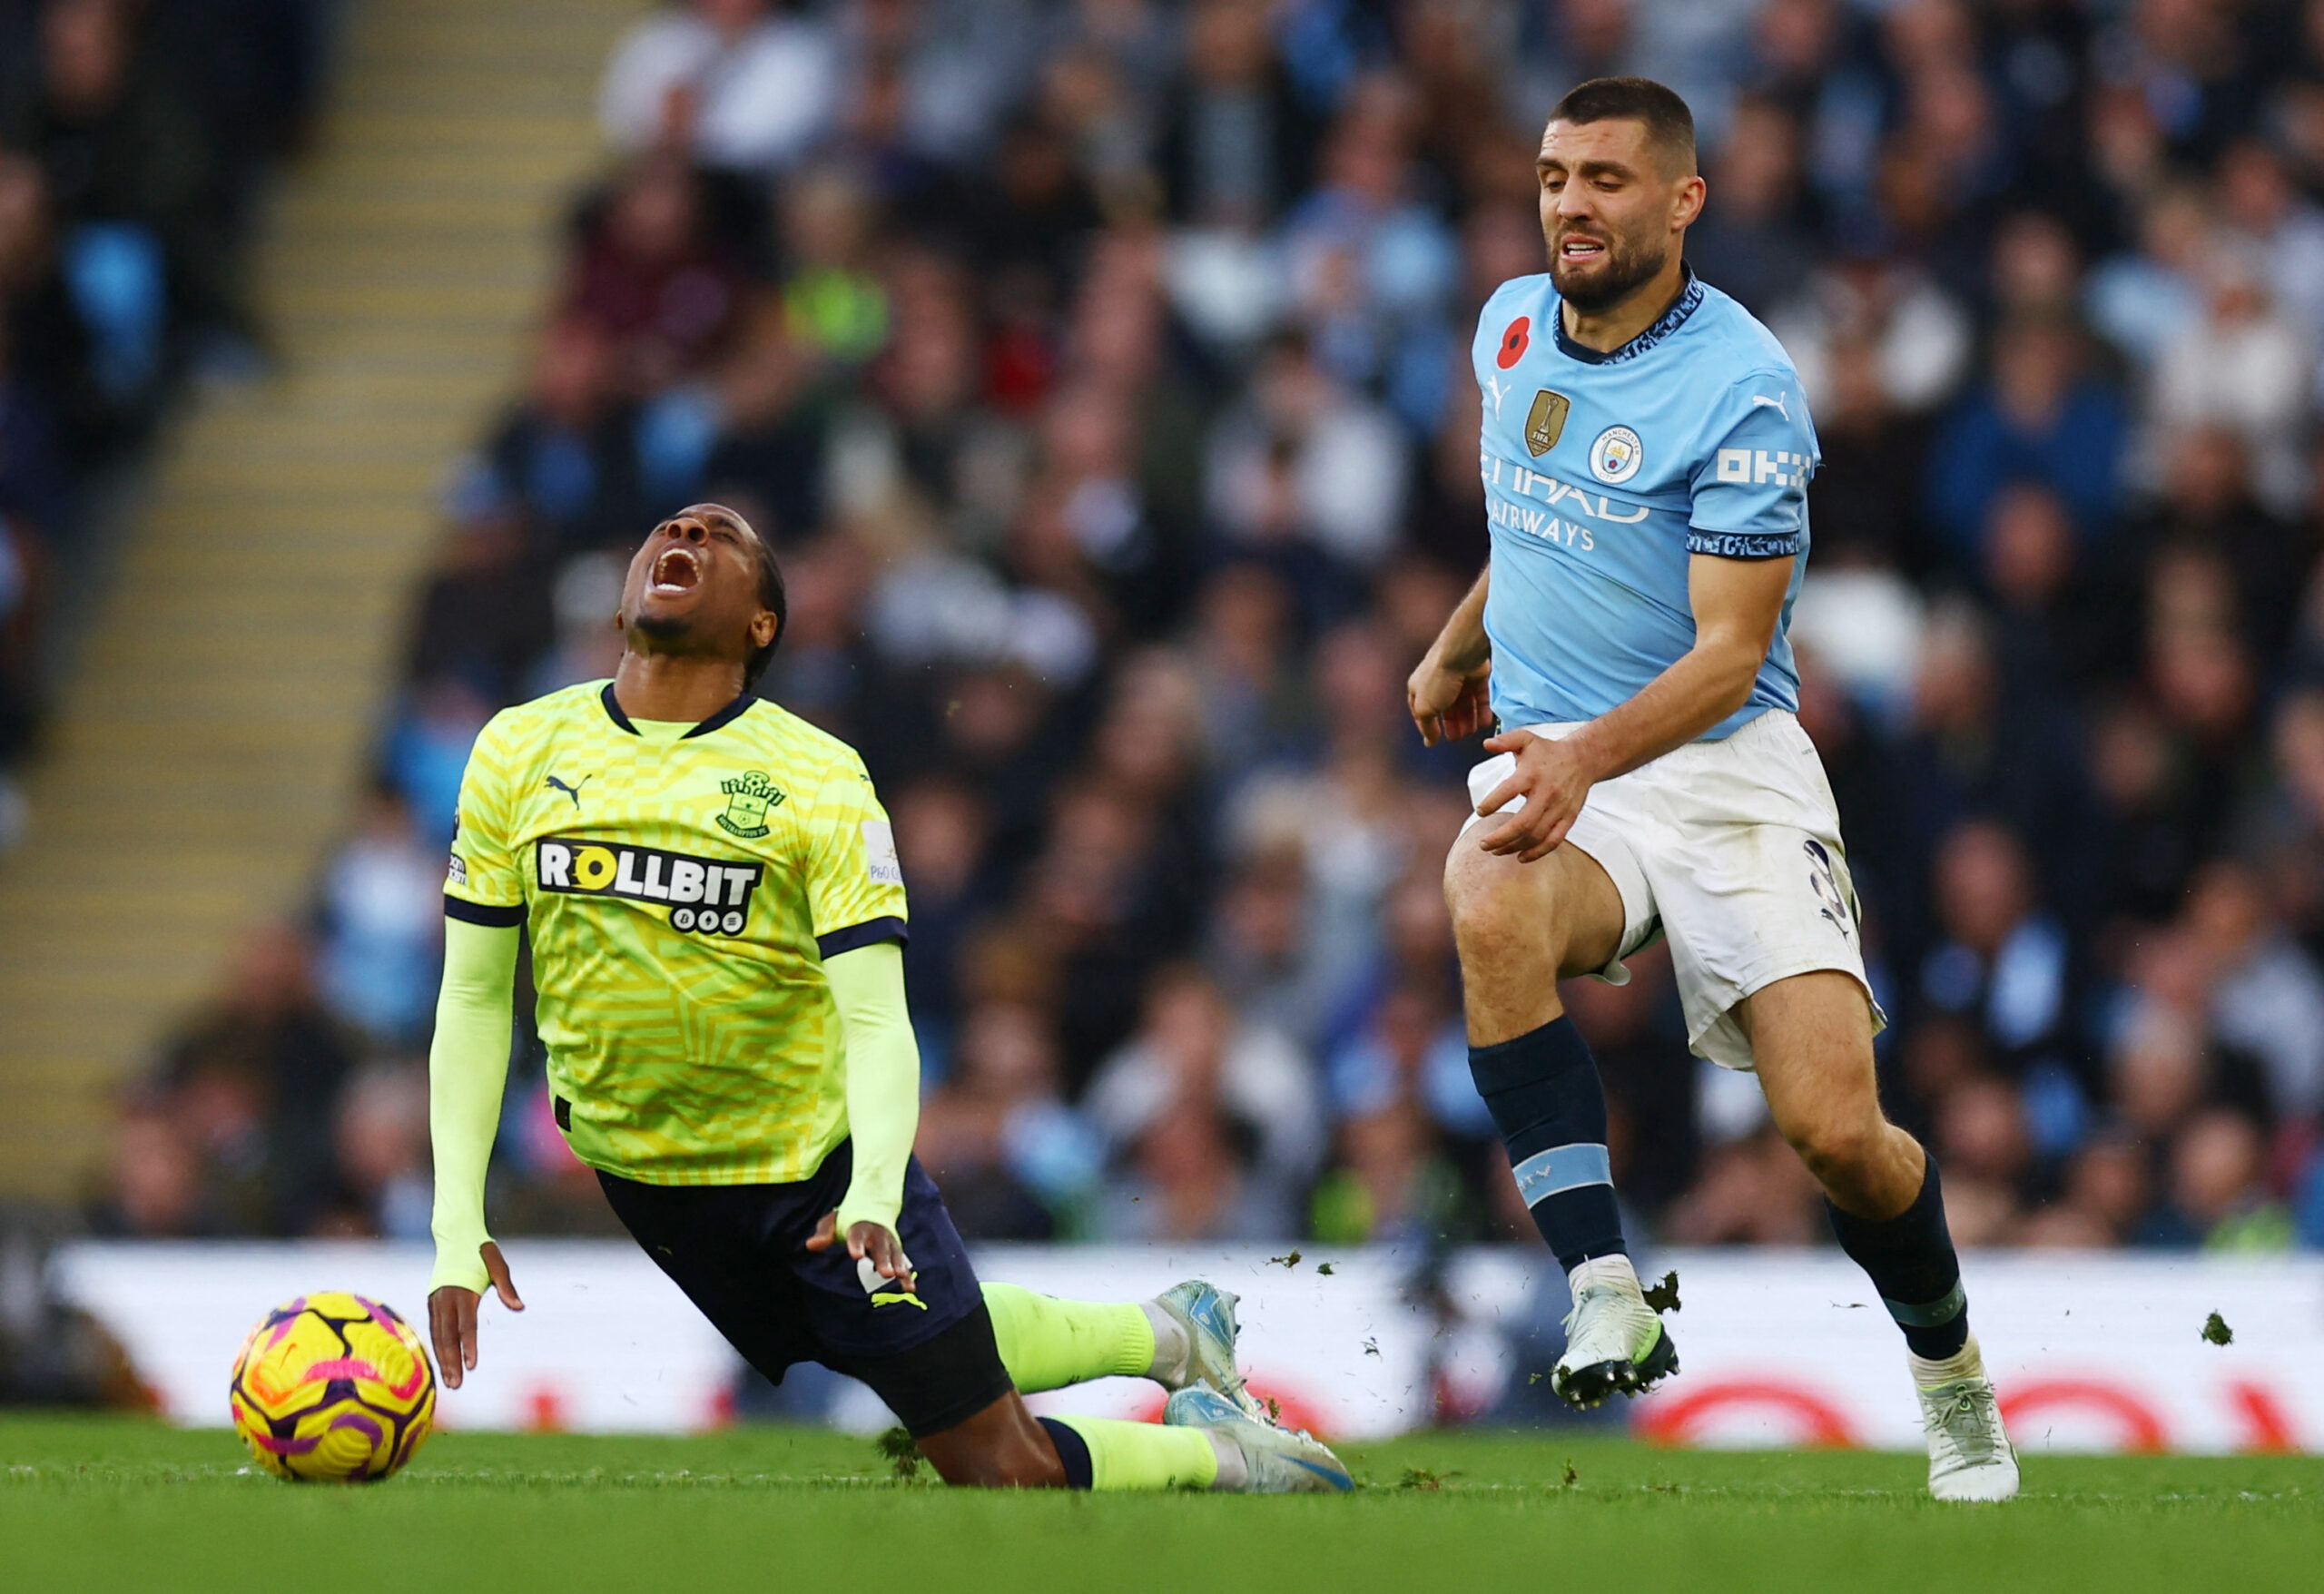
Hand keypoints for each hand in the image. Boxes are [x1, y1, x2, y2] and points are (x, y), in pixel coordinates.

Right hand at [428, 1240, 522, 1389]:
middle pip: (448, 1336)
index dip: (468, 1346)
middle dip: (452, 1361)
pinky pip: (433, 1329)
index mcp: (463, 1292)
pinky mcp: (432, 1303)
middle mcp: (446, 1299)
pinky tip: (442, 1363)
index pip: (466, 1325)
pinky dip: (436, 1347)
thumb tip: (519, 1308)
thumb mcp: (498, 1264)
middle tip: (456, 1385)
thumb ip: (507, 1287)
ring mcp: (436, 1301)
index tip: (472, 1366)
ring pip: (438, 1335)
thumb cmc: (481, 1252)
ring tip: (450, 1382)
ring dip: (443, 1359)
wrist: (456, 1236)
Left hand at [805, 1211, 915, 1292]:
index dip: (856, 1245)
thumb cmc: (846, 1220)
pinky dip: (907, 1275)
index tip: (856, 1256)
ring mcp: (888, 1243)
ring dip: (898, 1266)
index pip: (857, 1235)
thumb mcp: (832, 1222)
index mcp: (860, 1226)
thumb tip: (811, 1245)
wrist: (871, 1208)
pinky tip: (910, 1288)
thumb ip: (824, 1233)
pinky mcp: (895, 1252)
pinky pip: (902, 1264)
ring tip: (900, 1276)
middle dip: (883, 1260)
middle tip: (886, 1273)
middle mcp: (878, 1235)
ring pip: (894, 1255)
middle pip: (881, 1248)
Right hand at [1407, 652, 1491, 746]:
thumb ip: (1427, 726)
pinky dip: (1482, 710)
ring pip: (1465, 704)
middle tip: (1459, 737)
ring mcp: (1458, 679)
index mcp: (1420, 688)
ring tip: (1472, 731)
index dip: (1428, 726)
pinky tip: (1484, 722)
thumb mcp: (1425, 708)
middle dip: (1453, 725)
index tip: (1434, 740)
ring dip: (1468, 720)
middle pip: (1446, 709)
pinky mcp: (1477, 676)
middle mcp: (1438, 683)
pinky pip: (1480, 696)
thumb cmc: (1437, 680)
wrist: (1461, 654)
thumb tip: (1429, 741)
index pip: (1422, 711)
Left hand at [1473, 728, 1600, 862]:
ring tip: (1495, 851)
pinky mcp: (1569, 818)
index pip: (1508, 791)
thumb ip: (1505, 741)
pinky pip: (1553, 841)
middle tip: (1482, 844)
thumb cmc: (1549, 752)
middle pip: (1523, 823)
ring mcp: (1559, 808)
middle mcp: (1546, 793)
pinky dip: (1537, 853)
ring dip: (1513, 847)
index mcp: (1532, 774)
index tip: (1480, 811)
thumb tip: (1486, 743)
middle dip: (1500, 837)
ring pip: (1536, 835)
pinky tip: (1520, 857)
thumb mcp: (1526, 740)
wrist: (1584, 759)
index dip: (1491, 803)